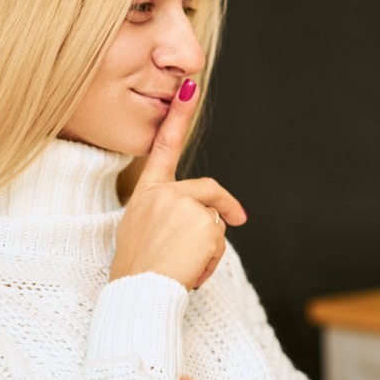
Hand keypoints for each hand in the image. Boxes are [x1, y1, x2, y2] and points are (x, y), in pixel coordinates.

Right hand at [111, 79, 245, 288]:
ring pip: (214, 222)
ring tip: (182, 265)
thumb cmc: (139, 270)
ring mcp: (182, 204)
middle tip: (242, 219)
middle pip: (208, 193)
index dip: (178, 116)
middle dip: (227, 208)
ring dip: (208, 247)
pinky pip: (219, 238)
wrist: (138, 293)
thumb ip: (170, 214)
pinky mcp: (201, 220)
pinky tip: (190, 268)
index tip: (190, 86)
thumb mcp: (145, 232)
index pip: (163, 147)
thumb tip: (209, 217)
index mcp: (145, 193)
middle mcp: (162, 192)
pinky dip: (212, 257)